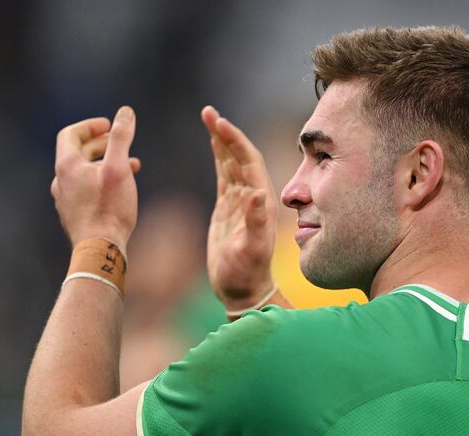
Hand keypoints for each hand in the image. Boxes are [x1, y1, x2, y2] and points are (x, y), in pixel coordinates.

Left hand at [51, 106, 140, 253]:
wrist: (100, 249)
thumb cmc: (110, 208)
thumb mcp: (119, 167)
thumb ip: (121, 138)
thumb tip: (125, 112)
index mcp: (67, 165)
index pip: (70, 134)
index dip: (90, 126)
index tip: (109, 126)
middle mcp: (60, 181)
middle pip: (78, 153)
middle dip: (102, 144)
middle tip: (121, 143)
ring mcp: (65, 199)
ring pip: (84, 173)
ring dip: (104, 164)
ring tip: (129, 166)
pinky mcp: (74, 215)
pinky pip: (85, 190)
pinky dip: (101, 182)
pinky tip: (119, 191)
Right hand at [202, 106, 277, 310]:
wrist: (243, 289)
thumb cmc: (247, 273)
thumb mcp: (252, 250)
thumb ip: (257, 223)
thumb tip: (259, 193)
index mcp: (260, 202)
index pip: (249, 162)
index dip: (235, 141)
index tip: (220, 123)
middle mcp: (253, 197)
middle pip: (239, 156)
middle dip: (225, 133)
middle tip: (208, 112)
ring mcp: (240, 200)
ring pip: (231, 162)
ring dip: (221, 140)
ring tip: (208, 117)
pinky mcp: (228, 207)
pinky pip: (224, 175)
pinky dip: (218, 157)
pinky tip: (213, 143)